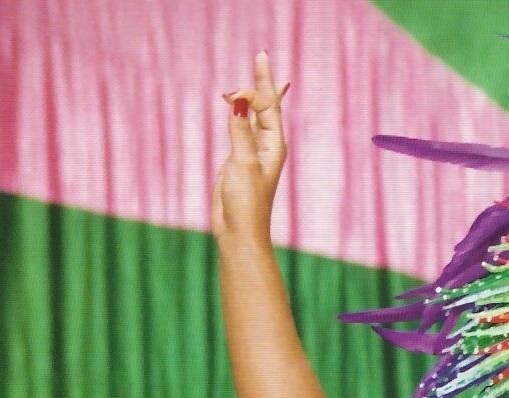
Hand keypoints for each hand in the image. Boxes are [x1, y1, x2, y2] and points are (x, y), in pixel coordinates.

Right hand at [213, 51, 288, 242]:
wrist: (238, 231)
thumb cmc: (245, 202)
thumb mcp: (242, 163)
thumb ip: (239, 131)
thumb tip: (239, 101)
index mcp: (274, 145)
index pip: (267, 106)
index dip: (255, 88)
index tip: (234, 91)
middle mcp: (266, 145)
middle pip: (265, 105)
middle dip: (262, 81)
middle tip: (261, 55)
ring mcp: (252, 152)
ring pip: (255, 116)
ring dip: (254, 95)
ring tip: (260, 73)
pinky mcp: (238, 160)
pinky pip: (243, 129)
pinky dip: (243, 115)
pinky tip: (244, 109)